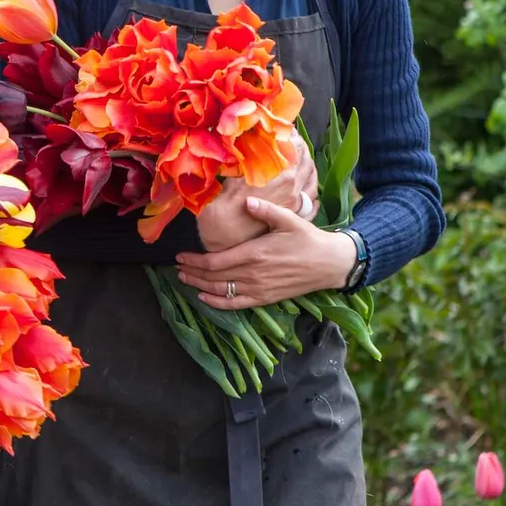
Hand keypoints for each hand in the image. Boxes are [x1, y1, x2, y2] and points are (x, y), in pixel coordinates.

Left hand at [177, 198, 356, 309]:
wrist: (329, 263)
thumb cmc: (307, 239)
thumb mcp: (288, 219)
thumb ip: (266, 210)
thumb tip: (247, 200)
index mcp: (254, 253)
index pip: (215, 261)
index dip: (194, 261)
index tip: (180, 256)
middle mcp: (253, 274)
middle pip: (213, 277)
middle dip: (192, 273)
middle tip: (176, 268)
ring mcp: (258, 289)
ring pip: (221, 291)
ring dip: (200, 286)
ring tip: (184, 279)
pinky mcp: (265, 298)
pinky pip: (236, 304)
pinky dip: (217, 303)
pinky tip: (204, 298)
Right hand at [196, 137, 318, 252]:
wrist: (225, 240)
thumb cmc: (223, 207)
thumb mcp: (231, 176)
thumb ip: (244, 158)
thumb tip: (248, 139)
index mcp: (281, 174)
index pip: (296, 147)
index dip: (292, 136)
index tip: (286, 130)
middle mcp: (294, 188)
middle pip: (307, 163)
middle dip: (302, 150)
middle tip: (293, 143)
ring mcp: (296, 205)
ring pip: (312, 182)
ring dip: (309, 170)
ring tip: (302, 163)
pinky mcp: (293, 219)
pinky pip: (311, 204)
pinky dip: (311, 194)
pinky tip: (307, 191)